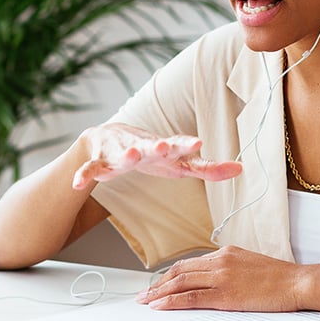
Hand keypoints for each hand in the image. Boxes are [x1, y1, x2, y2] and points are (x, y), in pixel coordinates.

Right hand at [71, 123, 242, 189]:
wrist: (107, 137)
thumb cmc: (150, 152)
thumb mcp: (178, 162)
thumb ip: (207, 167)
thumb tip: (241, 169)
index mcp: (164, 148)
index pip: (179, 146)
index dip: (188, 145)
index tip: (198, 142)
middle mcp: (142, 146)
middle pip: (151, 146)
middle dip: (157, 146)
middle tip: (164, 147)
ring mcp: (119, 152)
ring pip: (121, 154)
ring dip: (125, 155)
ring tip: (129, 158)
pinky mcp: (99, 161)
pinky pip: (91, 170)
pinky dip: (84, 175)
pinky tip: (78, 183)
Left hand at [135, 246, 304, 311]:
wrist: (298, 282)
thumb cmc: (280, 278)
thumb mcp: (250, 264)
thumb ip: (230, 268)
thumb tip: (214, 280)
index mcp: (226, 253)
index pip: (190, 263)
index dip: (171, 274)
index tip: (159, 283)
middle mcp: (220, 261)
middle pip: (180, 271)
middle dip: (159, 284)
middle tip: (144, 294)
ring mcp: (222, 276)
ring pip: (181, 282)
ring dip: (160, 292)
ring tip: (146, 301)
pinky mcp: (225, 293)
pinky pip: (192, 297)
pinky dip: (172, 301)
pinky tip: (160, 306)